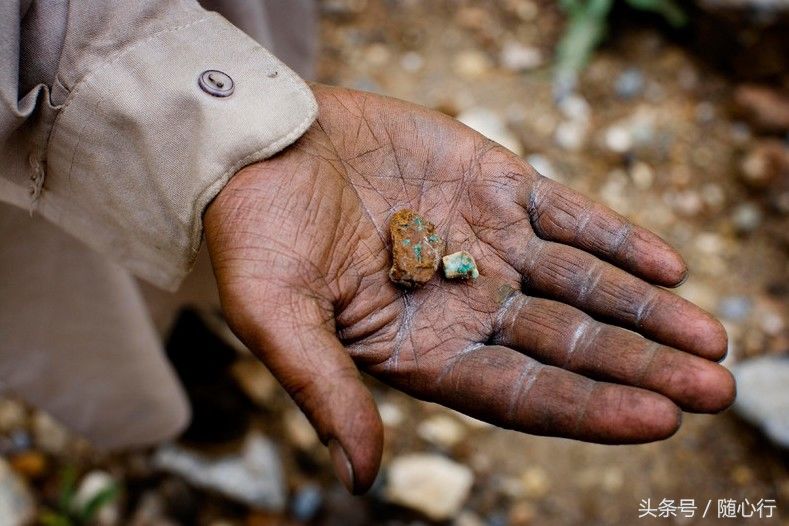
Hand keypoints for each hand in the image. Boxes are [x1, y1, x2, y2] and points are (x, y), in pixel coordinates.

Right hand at [204, 85, 734, 493]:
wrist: (255, 145)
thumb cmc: (254, 236)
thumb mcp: (275, 317)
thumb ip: (324, 390)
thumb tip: (358, 476)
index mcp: (420, 350)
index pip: (519, 395)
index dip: (587, 408)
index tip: (658, 419)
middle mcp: (465, 304)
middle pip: (566, 346)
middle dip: (640, 367)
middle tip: (716, 387)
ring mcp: (486, 243)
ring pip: (580, 285)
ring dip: (645, 309)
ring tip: (709, 334)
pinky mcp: (493, 183)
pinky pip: (568, 215)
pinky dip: (615, 239)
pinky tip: (668, 265)